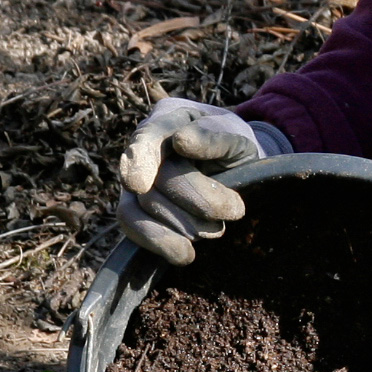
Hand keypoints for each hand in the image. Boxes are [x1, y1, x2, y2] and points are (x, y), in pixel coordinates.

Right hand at [116, 98, 284, 264]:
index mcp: (168, 118)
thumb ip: (215, 136)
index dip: (140, 159)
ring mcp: (135, 181)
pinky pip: (134, 230)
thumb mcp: (237, 137)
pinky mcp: (137, 211)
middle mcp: (143, 147)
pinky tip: (185, 254)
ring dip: (185, 225)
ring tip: (217, 229)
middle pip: (155, 180)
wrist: (237, 173)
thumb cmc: (235, 150)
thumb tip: (182, 141)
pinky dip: (160, 244)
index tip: (140, 184)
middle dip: (198, 201)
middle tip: (236, 210)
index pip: (149, 135)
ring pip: (141, 209)